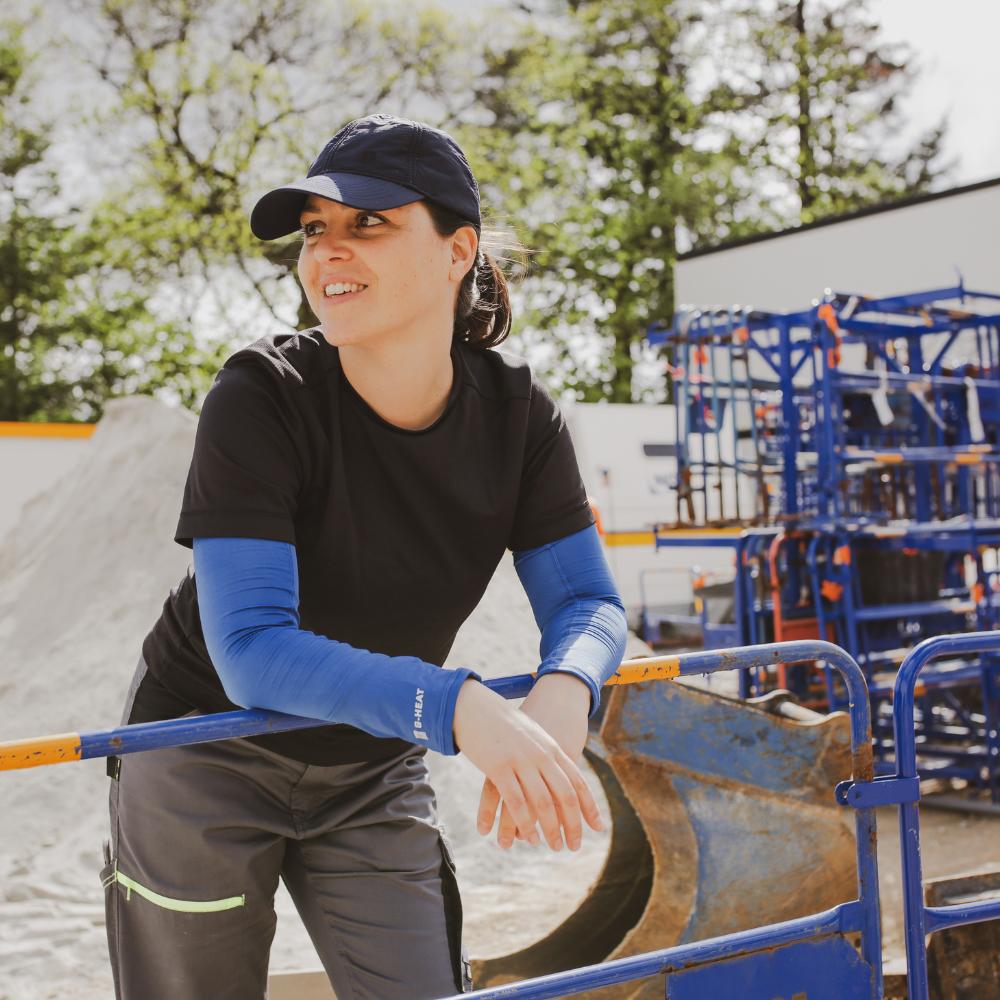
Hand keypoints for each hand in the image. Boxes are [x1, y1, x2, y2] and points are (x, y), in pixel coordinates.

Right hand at [453, 677, 599, 852]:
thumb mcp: (533, 737)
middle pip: (564, 796)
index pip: (577, 782)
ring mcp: (521, 761)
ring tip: (552, 846)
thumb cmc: (505, 725)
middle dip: (571, 825)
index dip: (589, 807)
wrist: (476, 706)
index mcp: (552, 748)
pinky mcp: (498, 767)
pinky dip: (524, 823)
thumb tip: (561, 775)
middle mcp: (541, 755)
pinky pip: (516, 801)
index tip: (597, 828)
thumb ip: (548, 755)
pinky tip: (528, 836)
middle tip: (572, 846)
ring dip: (549, 829)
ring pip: (541, 803)